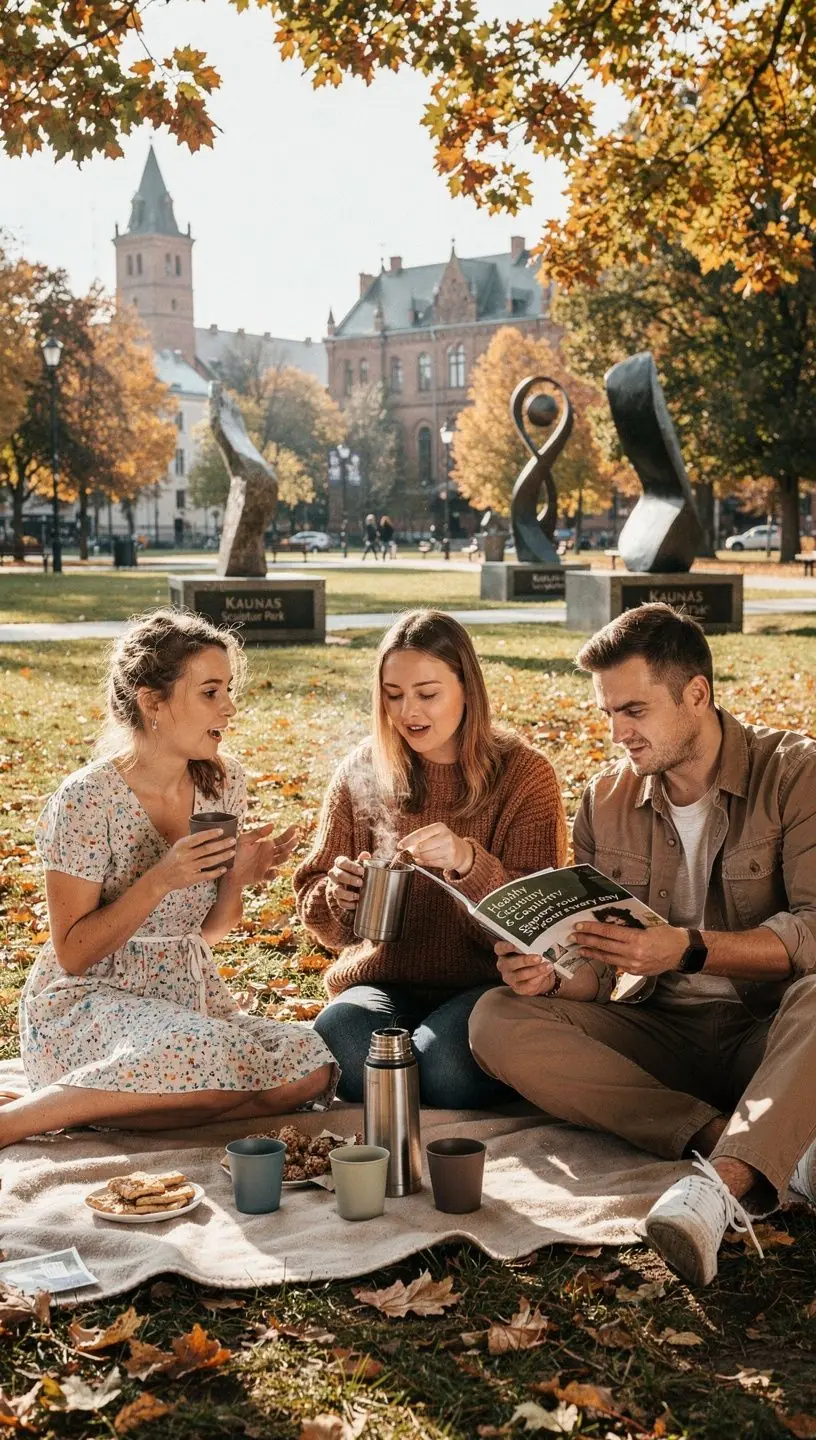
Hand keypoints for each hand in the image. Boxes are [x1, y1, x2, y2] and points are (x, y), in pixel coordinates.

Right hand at [155, 829, 236, 891]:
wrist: (161, 877)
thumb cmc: (172, 859)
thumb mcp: (178, 847)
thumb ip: (191, 841)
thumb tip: (208, 832)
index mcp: (181, 845)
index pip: (198, 837)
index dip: (210, 834)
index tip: (222, 830)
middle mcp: (184, 856)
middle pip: (207, 849)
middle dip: (222, 844)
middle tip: (233, 840)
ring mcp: (188, 868)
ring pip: (209, 861)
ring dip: (222, 856)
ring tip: (232, 852)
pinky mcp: (190, 879)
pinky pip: (206, 875)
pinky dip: (216, 872)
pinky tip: (224, 868)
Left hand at [231, 822, 299, 888]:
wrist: (227, 869)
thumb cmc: (234, 852)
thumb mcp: (244, 839)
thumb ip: (258, 833)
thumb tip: (273, 825)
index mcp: (266, 845)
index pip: (281, 839)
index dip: (289, 834)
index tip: (295, 827)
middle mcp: (269, 855)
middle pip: (284, 849)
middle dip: (290, 845)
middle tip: (295, 840)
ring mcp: (267, 865)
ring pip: (280, 861)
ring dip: (285, 857)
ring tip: (287, 853)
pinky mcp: (262, 876)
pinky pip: (271, 875)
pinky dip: (274, 874)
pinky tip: (275, 871)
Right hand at [327, 850, 370, 910]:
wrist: (348, 884)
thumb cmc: (355, 872)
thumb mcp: (358, 864)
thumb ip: (362, 860)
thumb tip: (366, 855)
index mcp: (339, 864)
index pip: (342, 862)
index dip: (351, 866)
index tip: (362, 871)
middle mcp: (334, 874)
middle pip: (339, 876)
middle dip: (350, 879)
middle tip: (361, 883)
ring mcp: (334, 887)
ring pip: (337, 891)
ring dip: (348, 894)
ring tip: (358, 896)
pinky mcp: (337, 898)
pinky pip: (340, 902)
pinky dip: (349, 904)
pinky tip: (356, 904)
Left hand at [400, 823, 472, 874]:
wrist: (462, 851)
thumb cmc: (444, 841)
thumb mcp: (435, 834)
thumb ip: (420, 838)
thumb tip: (405, 846)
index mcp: (440, 827)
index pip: (420, 834)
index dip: (408, 841)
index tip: (400, 846)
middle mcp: (445, 837)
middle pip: (421, 846)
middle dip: (413, 851)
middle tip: (411, 852)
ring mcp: (448, 849)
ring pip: (425, 856)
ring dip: (419, 857)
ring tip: (419, 856)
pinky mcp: (449, 860)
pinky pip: (430, 863)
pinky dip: (424, 862)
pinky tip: (424, 860)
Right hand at [495, 939, 557, 995]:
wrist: (539, 976)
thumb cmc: (532, 958)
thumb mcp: (530, 950)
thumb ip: (532, 945)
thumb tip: (542, 942)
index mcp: (503, 953)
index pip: (500, 948)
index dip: (505, 946)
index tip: (514, 944)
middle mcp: (504, 966)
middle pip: (510, 963)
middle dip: (525, 960)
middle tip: (538, 958)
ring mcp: (510, 978)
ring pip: (520, 975)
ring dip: (535, 970)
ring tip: (548, 966)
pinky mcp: (518, 988)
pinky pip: (528, 984)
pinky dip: (539, 978)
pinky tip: (546, 973)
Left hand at [572, 921, 688, 974]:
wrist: (681, 952)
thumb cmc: (666, 934)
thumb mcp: (648, 924)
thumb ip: (629, 925)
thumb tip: (609, 920)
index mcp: (636, 938)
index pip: (608, 932)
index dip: (592, 928)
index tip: (579, 925)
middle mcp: (633, 953)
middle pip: (604, 945)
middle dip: (586, 940)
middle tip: (572, 936)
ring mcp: (633, 964)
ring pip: (607, 957)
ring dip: (591, 952)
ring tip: (579, 948)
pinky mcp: (635, 971)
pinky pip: (615, 964)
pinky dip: (605, 959)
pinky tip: (596, 955)